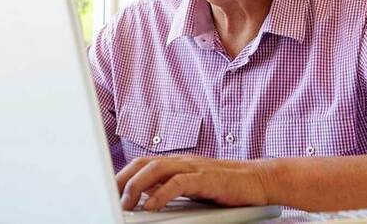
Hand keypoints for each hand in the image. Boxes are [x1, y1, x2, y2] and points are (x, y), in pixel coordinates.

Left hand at [116, 155, 269, 210]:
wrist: (259, 180)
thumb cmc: (227, 186)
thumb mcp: (194, 187)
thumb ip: (171, 188)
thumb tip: (145, 197)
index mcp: (178, 163)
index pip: (143, 163)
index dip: (123, 174)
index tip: (108, 190)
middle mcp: (183, 161)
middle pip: (144, 162)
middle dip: (123, 179)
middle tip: (109, 197)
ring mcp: (194, 167)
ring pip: (157, 168)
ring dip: (137, 186)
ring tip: (126, 204)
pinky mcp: (207, 178)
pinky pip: (179, 183)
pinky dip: (162, 194)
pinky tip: (151, 206)